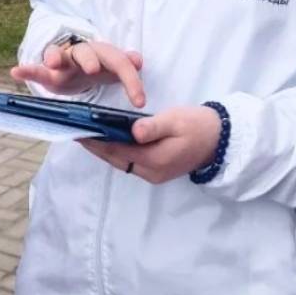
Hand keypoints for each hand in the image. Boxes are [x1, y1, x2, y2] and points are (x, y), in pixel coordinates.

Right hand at [10, 40, 145, 107]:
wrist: (73, 66)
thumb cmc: (96, 69)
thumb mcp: (112, 69)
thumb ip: (125, 65)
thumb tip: (138, 59)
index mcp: (104, 55)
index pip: (120, 64)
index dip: (131, 81)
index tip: (139, 102)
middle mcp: (84, 53)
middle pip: (89, 53)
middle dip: (91, 60)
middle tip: (93, 70)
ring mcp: (64, 60)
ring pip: (61, 55)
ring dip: (56, 56)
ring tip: (52, 62)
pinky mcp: (47, 70)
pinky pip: (37, 68)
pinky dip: (27, 69)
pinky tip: (16, 72)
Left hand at [81, 105, 220, 184]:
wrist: (220, 140)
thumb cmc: (199, 126)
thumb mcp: (177, 120)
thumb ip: (154, 126)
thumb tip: (133, 131)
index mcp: (156, 159)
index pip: (118, 150)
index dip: (97, 141)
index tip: (79, 131)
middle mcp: (151, 171)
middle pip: (116, 159)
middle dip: (95, 147)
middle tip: (75, 132)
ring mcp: (154, 174)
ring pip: (121, 162)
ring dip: (104, 150)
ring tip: (86, 135)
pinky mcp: (156, 170)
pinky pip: (129, 161)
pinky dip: (116, 152)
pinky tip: (107, 140)